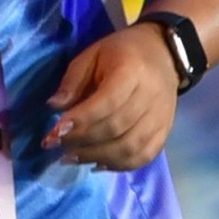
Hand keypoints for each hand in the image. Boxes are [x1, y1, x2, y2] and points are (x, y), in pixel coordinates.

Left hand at [46, 20, 178, 170]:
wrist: (163, 54)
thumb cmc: (121, 53)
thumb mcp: (91, 56)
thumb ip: (72, 81)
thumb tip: (53, 107)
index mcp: (131, 71)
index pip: (107, 102)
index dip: (80, 120)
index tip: (54, 132)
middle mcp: (150, 96)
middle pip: (117, 127)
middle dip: (83, 141)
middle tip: (58, 146)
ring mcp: (161, 116)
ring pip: (130, 147)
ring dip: (97, 156)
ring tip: (72, 157)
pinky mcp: (165, 131)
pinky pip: (144, 156)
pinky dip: (118, 165)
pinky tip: (97, 164)